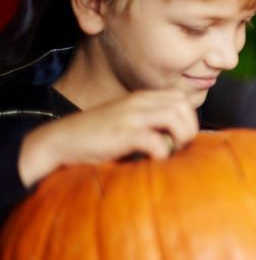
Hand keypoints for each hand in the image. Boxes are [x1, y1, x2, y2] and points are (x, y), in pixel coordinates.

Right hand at [18, 89, 198, 187]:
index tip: (180, 138)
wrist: (61, 141)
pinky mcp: (122, 134)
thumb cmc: (97, 137)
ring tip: (169, 153)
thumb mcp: (127, 121)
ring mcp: (130, 116)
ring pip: (174, 116)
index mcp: (141, 98)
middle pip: (183, 104)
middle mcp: (138, 102)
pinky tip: (153, 161)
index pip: (181, 98)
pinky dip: (162, 153)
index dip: (188, 119)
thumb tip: (179, 139)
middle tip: (178, 147)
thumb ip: (150, 123)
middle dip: (189, 128)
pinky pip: (155, 140)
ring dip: (180, 137)